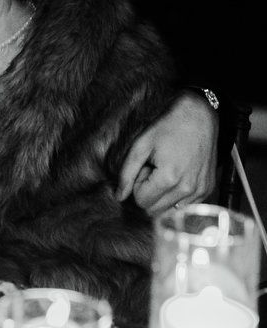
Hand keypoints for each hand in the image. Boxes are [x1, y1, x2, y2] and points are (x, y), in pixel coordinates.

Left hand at [117, 91, 217, 214]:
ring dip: (163, 195)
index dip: (138, 185)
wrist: (199, 116)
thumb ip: (127, 173)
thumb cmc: (169, 127)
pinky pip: (185, 206)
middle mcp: (187, 189)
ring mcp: (200, 191)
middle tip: (154, 170)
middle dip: (149, 192)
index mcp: (169, 179)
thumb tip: (119, 197)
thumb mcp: (141, 145)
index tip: (145, 168)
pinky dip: (176, 195)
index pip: (141, 201)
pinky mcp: (207, 189)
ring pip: (170, 211)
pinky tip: (178, 174)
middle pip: (155, 210)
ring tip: (166, 171)